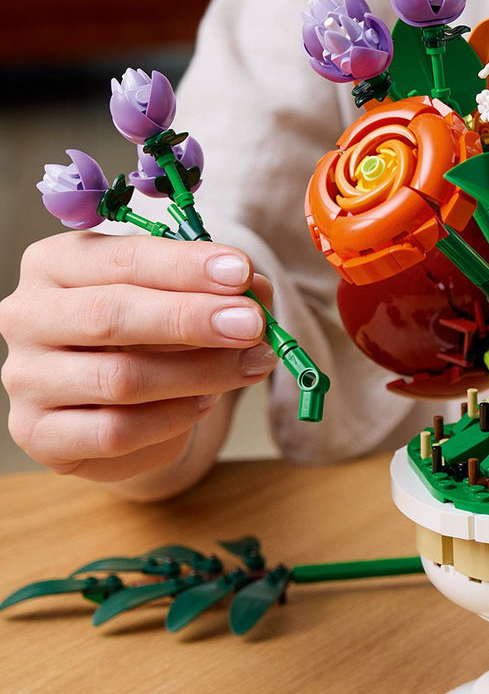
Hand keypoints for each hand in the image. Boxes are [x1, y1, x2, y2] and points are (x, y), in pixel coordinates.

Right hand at [0, 231, 277, 487]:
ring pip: (119, 378)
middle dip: (191, 319)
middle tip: (252, 324)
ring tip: (249, 366)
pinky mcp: (39, 434)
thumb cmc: (148, 338)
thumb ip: (221, 291)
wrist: (119, 409)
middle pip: (111, 316)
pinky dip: (173, 417)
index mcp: (55, 264)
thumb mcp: (184, 300)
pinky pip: (116, 431)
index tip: (240, 273)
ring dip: (199, 373)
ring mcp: (26, 378)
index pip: (121, 258)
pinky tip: (205, 403)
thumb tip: (258, 289)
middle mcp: (27, 315)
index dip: (184, 266)